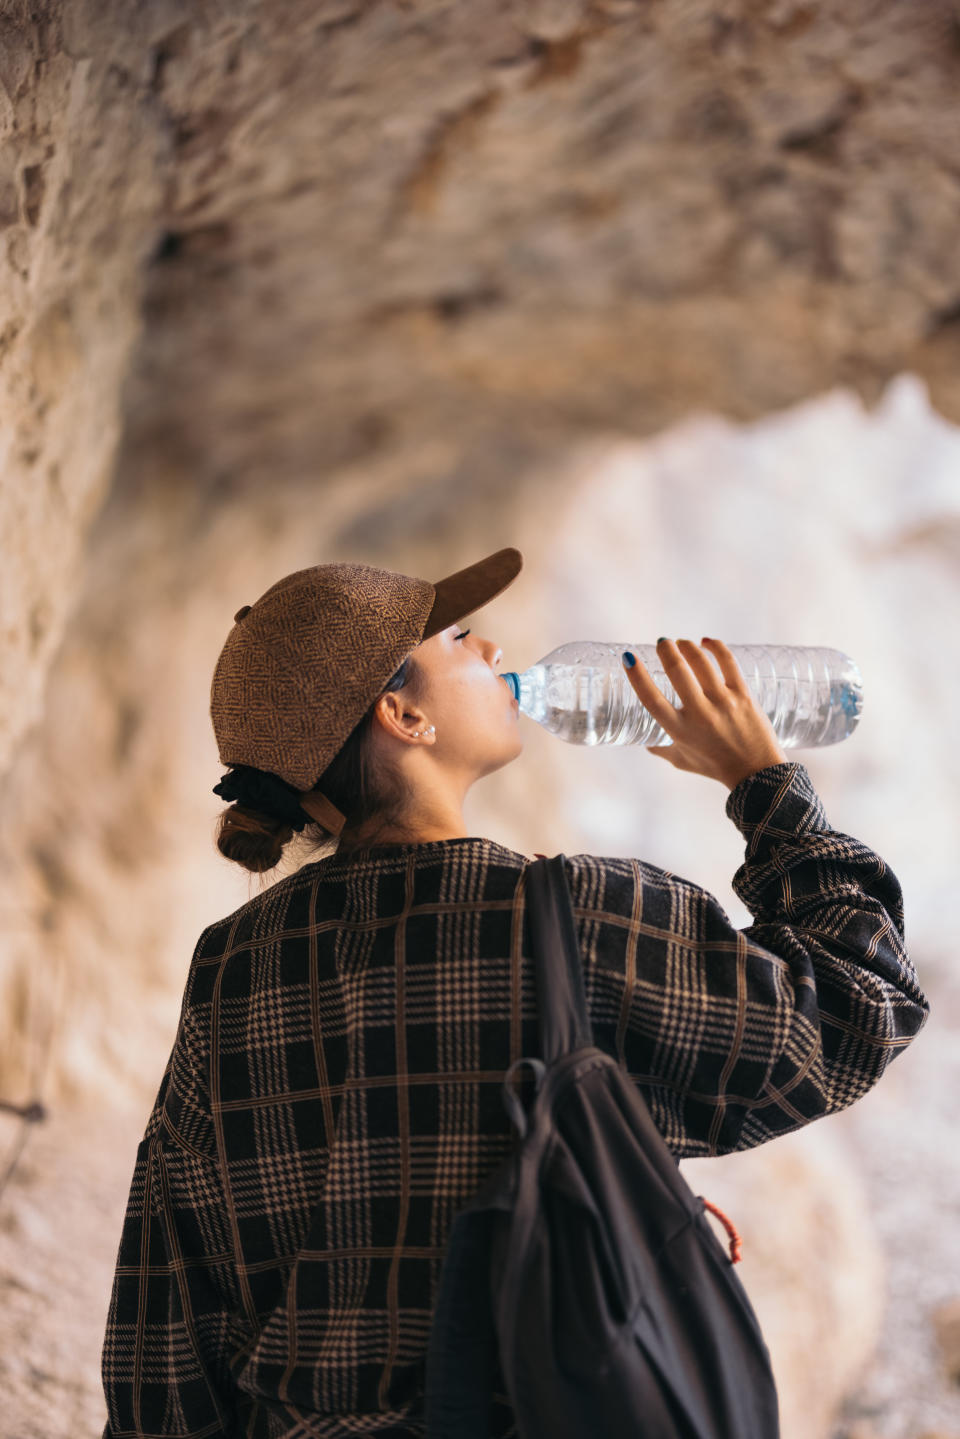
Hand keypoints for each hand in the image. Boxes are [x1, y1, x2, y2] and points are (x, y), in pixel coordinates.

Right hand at [622, 638, 788, 789]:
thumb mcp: (681, 760)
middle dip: (666, 650)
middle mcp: (700, 714)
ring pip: (701, 662)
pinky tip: (707, 642)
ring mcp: (723, 702)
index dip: (637, 676)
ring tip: (681, 643)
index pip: (651, 699)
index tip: (629, 657)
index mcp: (680, 730)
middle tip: (662, 642)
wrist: (756, 773)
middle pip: (677, 671)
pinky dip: (715, 647)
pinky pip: (728, 662)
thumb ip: (661, 748)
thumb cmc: (715, 767)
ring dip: (687, 646)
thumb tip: (646, 740)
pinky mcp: (743, 695)